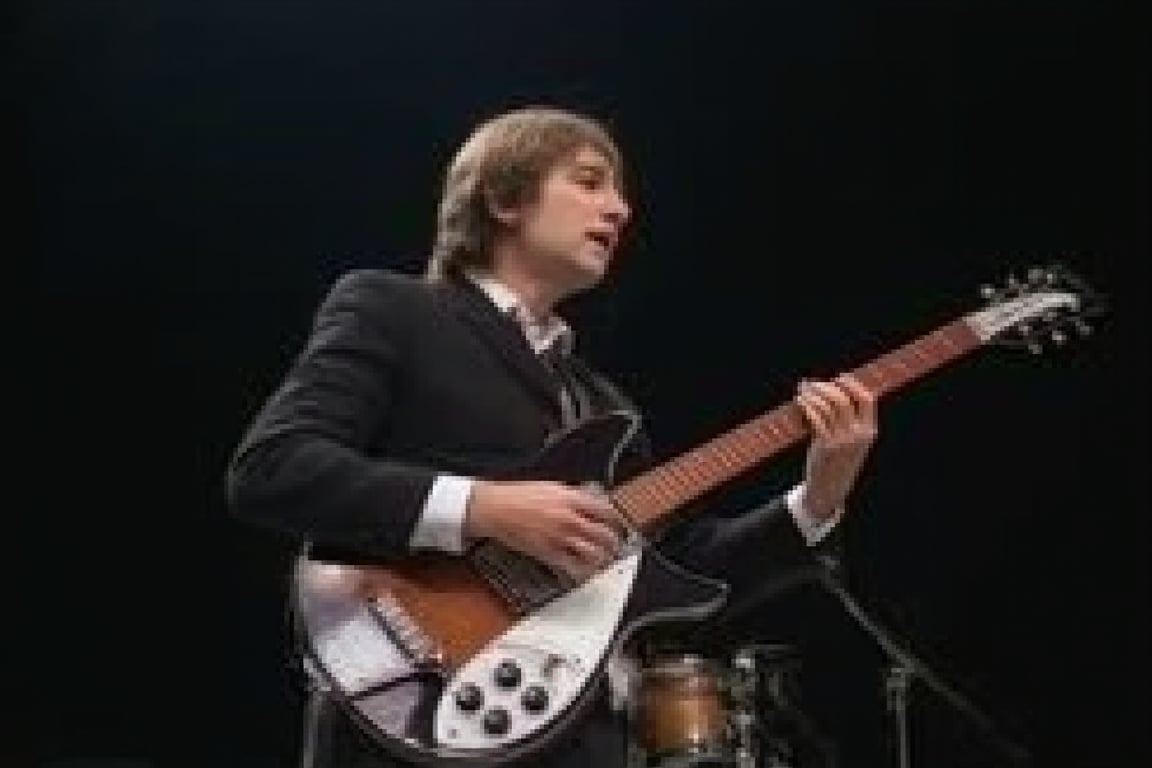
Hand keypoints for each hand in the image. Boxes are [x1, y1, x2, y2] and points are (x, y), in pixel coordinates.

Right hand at [463, 480, 624, 582]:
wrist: (493, 508)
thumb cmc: (517, 496)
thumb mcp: (550, 486)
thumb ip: (572, 495)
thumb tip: (589, 502)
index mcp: (571, 498)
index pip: (606, 510)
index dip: (617, 520)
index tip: (620, 526)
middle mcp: (569, 517)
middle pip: (604, 534)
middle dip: (614, 543)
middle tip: (615, 547)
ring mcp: (559, 537)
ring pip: (593, 553)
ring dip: (602, 560)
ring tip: (604, 561)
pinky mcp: (547, 553)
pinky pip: (572, 567)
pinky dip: (582, 572)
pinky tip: (584, 573)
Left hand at [795, 373, 877, 520]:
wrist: (829, 489)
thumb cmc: (839, 461)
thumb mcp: (853, 443)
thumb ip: (851, 422)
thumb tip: (835, 392)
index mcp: (869, 431)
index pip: (867, 399)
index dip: (853, 385)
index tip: (839, 378)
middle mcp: (858, 435)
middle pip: (842, 399)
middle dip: (825, 387)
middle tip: (811, 384)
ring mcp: (842, 440)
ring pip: (827, 407)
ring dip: (813, 394)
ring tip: (802, 390)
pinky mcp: (826, 446)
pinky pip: (816, 418)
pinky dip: (807, 406)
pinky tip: (800, 401)